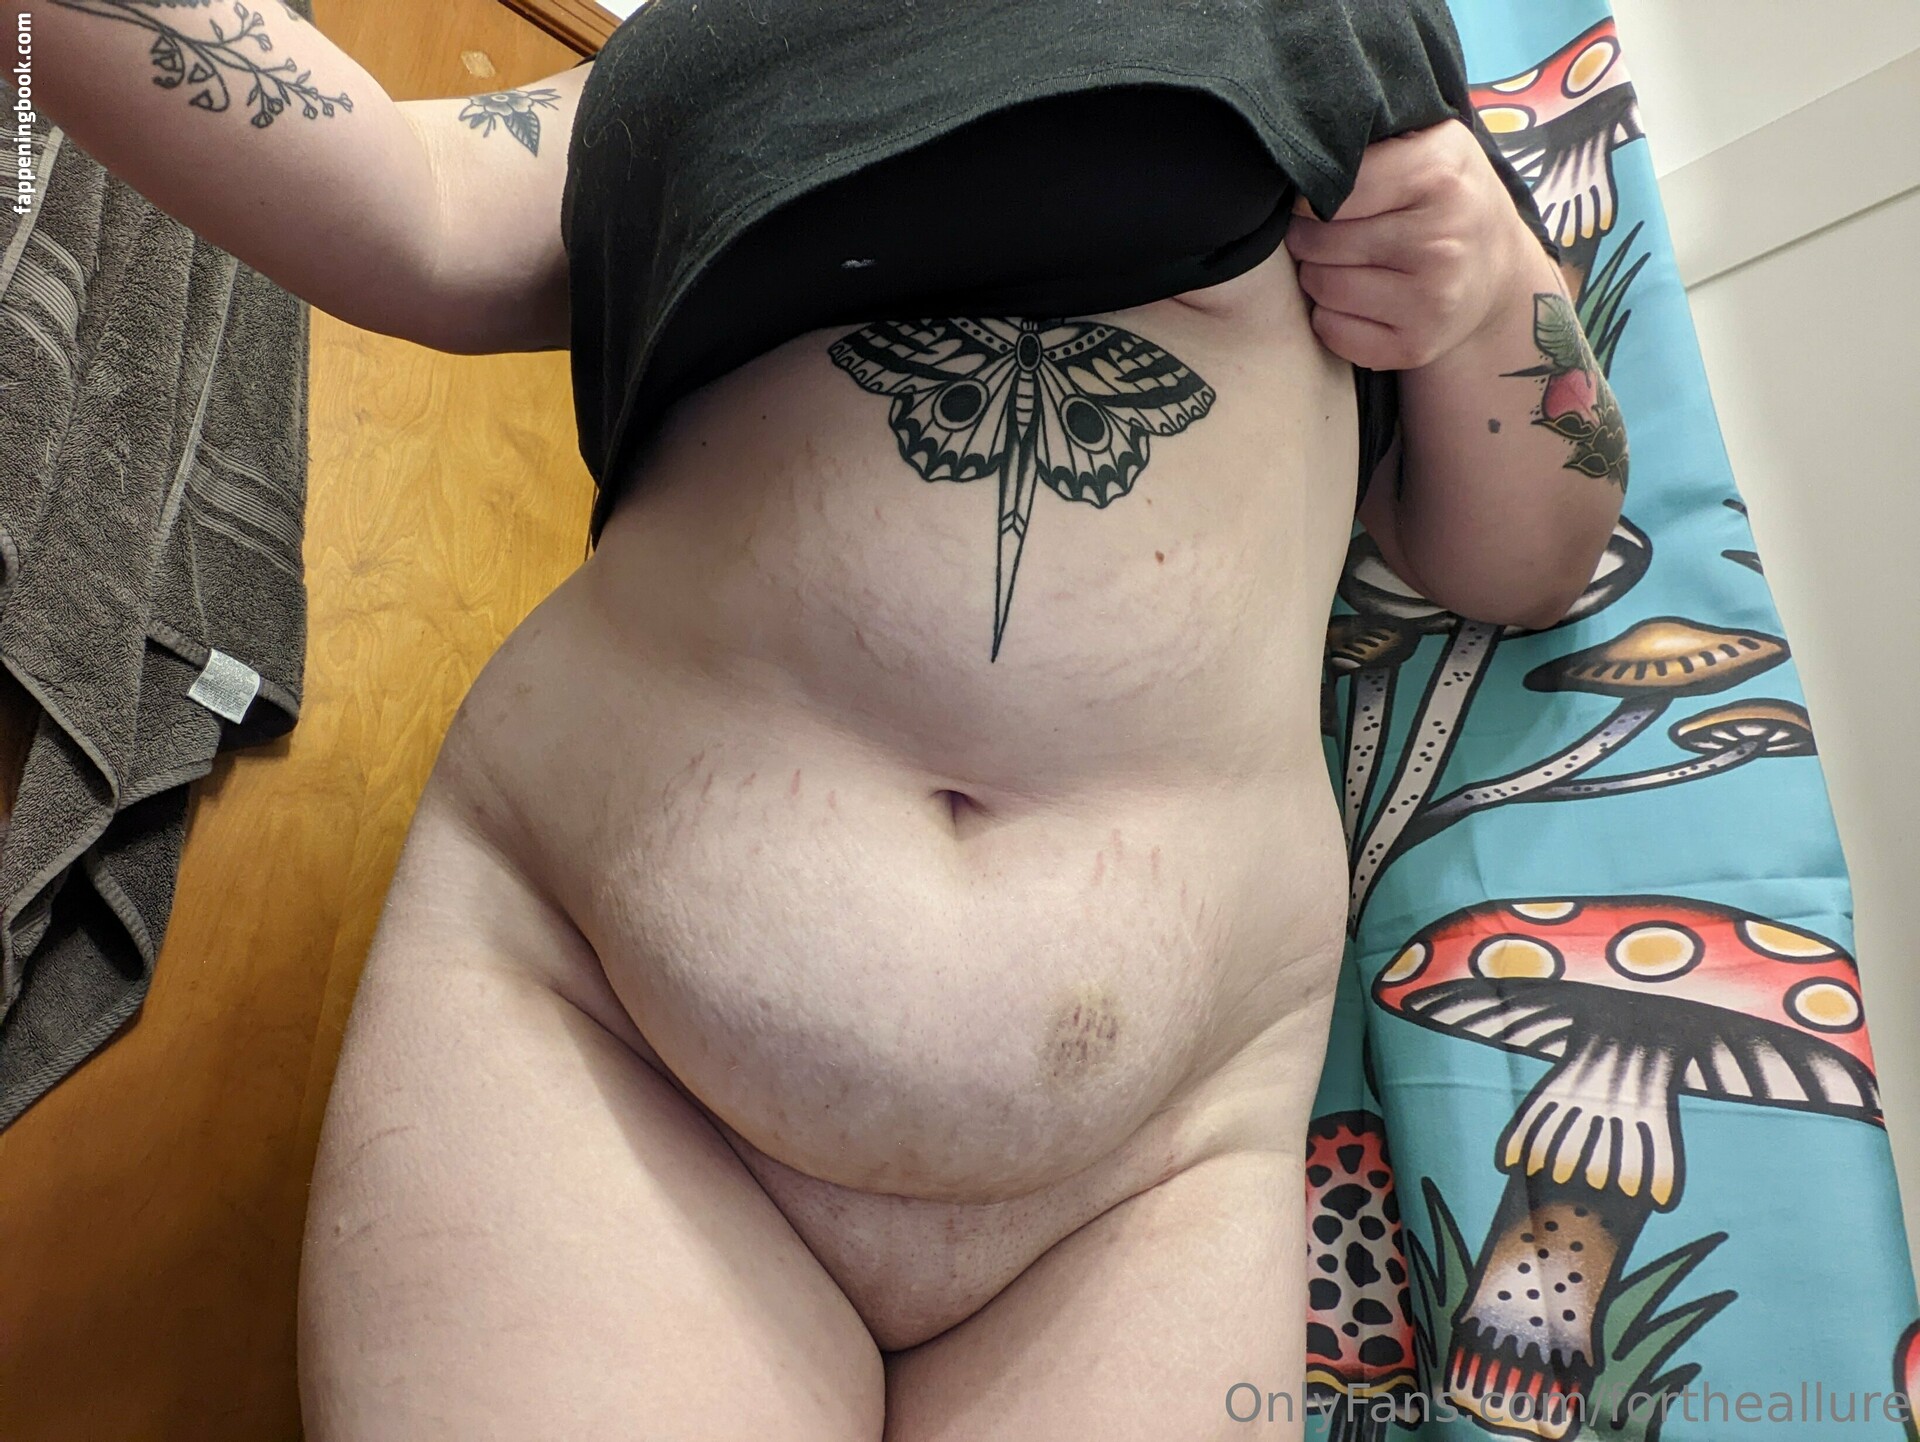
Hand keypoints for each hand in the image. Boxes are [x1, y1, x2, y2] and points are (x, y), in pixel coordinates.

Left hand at [1284, 118, 1530, 370]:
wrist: (1498, 269)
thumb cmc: (1447, 199)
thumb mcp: (1428, 145)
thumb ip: (1371, 141)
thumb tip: (1302, 152)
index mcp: (1439, 174)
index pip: (1330, 188)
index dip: (1311, 195)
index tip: (1321, 197)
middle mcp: (1440, 240)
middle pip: (1318, 241)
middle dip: (1310, 236)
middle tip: (1333, 232)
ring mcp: (1431, 299)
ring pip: (1321, 287)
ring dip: (1319, 275)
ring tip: (1347, 263)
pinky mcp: (1416, 345)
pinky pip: (1332, 331)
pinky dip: (1331, 317)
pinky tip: (1359, 300)